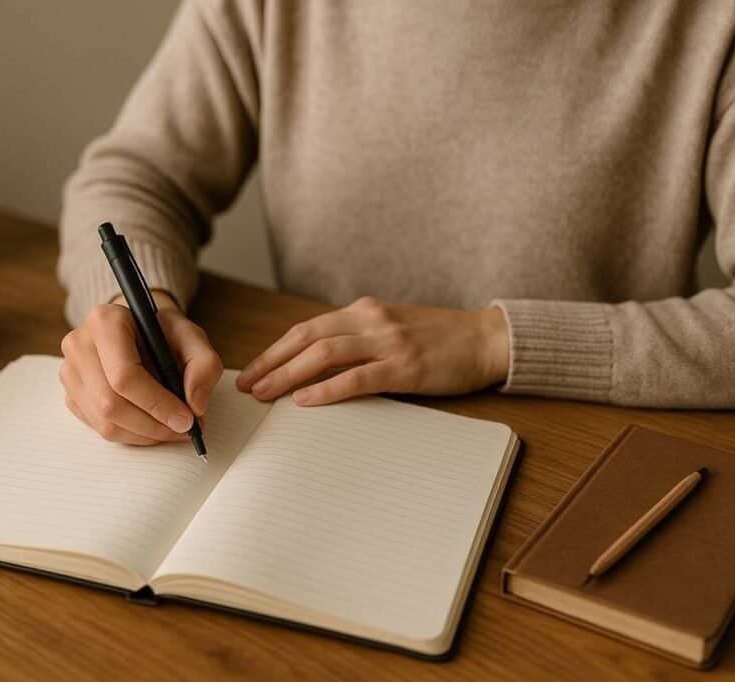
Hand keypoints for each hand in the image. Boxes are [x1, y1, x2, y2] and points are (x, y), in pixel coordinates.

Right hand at [60, 291, 222, 444]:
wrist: (139, 331)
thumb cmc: (163, 333)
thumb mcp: (193, 338)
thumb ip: (204, 366)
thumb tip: (195, 405)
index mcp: (105, 321)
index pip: (124, 376)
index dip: (157, 404)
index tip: (186, 419)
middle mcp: (79, 345)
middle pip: (111, 404)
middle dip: (153, 425)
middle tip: (184, 429)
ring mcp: (70, 372)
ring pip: (104, 423)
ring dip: (144, 435)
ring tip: (172, 428)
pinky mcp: (71, 395)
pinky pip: (100, 428)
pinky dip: (132, 435)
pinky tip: (152, 424)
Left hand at [236, 296, 508, 405]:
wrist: (487, 339)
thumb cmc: (438, 340)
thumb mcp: (391, 331)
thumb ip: (357, 342)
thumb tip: (314, 367)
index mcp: (363, 311)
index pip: (307, 328)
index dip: (275, 349)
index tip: (253, 370)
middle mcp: (370, 320)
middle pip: (307, 337)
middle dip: (271, 362)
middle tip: (247, 385)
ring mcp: (388, 342)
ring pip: (324, 354)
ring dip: (288, 374)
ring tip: (266, 394)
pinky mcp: (405, 366)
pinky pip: (357, 377)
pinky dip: (326, 389)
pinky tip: (304, 400)